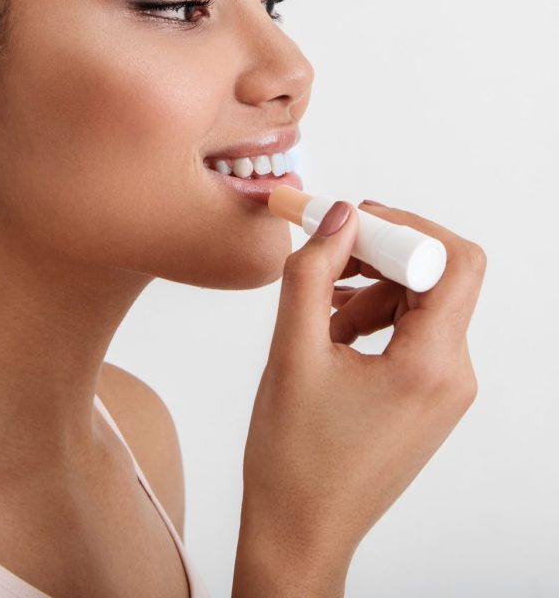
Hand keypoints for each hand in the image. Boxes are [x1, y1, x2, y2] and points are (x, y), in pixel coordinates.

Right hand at [234, 199, 485, 593]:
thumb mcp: (292, 352)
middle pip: (437, 277)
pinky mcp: (427, 397)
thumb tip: (337, 217)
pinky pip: (411, 332)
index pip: (451, 262)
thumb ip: (311, 275)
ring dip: (368, 290)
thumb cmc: (294, 456)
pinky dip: (372, 316)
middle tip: (325, 252)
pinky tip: (328, 333)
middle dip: (379, 255)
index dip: (400, 229)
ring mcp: (444, 389)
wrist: (301, 528)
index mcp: (431, 366)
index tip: (345, 227)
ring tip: (315, 313)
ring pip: (420, 303)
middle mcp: (454, 376)